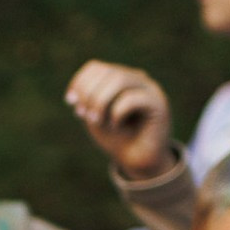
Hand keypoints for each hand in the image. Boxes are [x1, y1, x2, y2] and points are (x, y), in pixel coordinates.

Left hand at [64, 61, 174, 181]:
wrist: (139, 161)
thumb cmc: (117, 139)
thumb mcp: (95, 118)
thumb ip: (87, 101)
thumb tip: (77, 92)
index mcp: (120, 79)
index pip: (96, 68)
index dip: (80, 82)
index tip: (70, 102)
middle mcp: (136, 79)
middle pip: (108, 72)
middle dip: (89, 94)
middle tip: (83, 115)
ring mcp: (149, 89)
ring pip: (120, 79)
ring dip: (100, 101)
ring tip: (96, 121)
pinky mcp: (158, 104)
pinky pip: (132, 98)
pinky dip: (117, 112)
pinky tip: (115, 126)